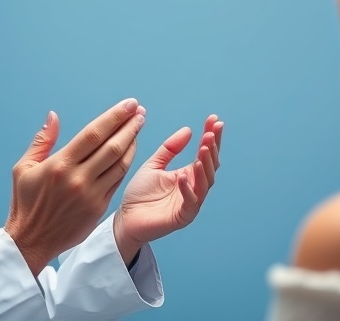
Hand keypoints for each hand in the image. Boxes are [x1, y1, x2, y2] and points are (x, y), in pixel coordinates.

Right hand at [5, 98, 146, 275]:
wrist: (31, 241)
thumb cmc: (25, 202)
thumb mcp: (23, 168)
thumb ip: (42, 141)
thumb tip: (53, 116)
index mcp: (59, 165)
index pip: (93, 134)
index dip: (114, 117)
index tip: (128, 104)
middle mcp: (78, 179)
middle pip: (112, 146)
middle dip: (129, 126)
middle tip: (139, 111)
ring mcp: (91, 195)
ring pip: (120, 164)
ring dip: (132, 143)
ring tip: (138, 126)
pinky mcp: (99, 208)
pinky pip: (117, 181)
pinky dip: (126, 163)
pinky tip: (130, 150)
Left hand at [113, 115, 223, 263]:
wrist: (125, 219)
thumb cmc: (139, 194)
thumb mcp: (154, 165)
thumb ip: (170, 149)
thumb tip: (188, 130)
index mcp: (188, 175)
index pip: (205, 154)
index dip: (211, 137)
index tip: (214, 119)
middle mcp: (193, 188)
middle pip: (210, 167)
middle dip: (212, 149)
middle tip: (210, 133)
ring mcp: (189, 203)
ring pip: (205, 183)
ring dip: (205, 166)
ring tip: (203, 149)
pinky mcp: (182, 217)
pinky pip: (191, 202)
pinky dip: (189, 189)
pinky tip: (184, 176)